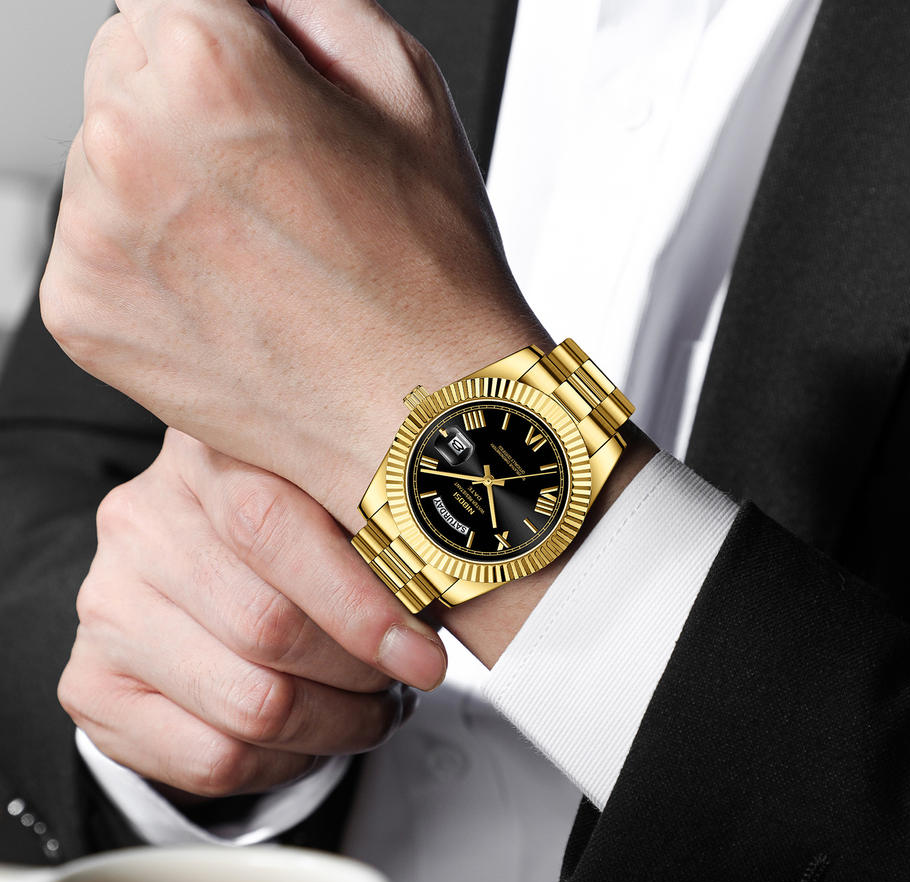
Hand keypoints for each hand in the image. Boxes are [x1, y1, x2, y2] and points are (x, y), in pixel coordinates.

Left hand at [40, 0, 548, 527]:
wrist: (419, 411)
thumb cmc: (426, 270)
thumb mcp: (406, 85)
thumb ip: (304, 3)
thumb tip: (246, 1)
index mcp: (208, 65)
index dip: (222, 44)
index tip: (249, 92)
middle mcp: (130, 144)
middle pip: (120, 74)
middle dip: (184, 108)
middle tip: (270, 183)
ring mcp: (94, 238)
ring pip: (101, 165)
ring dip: (160, 189)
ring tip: (254, 251)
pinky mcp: (81, 314)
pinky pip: (92, 250)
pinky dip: (145, 265)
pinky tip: (224, 296)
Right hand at [59, 428, 445, 797]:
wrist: (189, 576)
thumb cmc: (281, 538)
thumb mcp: (325, 507)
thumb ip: (371, 533)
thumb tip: (445, 596)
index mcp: (206, 458)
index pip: (272, 525)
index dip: (360, 602)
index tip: (422, 654)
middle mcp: (143, 524)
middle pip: (267, 626)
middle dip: (360, 674)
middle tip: (400, 681)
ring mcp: (108, 606)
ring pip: (250, 703)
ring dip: (335, 725)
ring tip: (367, 711)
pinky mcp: (91, 685)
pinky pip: (212, 760)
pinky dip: (285, 763)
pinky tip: (309, 736)